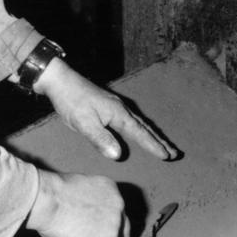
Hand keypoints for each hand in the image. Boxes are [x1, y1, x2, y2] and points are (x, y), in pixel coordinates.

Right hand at [26, 169, 129, 236]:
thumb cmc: (51, 194)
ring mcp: (115, 226)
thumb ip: (87, 205)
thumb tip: (82, 219)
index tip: (85, 230)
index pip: (114, 212)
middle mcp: (118, 205)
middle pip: (120, 230)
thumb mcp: (76, 192)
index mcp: (111, 190)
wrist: (47, 199)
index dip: (101, 224)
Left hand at [33, 58, 179, 161]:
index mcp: (118, 113)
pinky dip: (142, 130)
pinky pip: (132, 121)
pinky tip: (140, 133)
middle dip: (160, 141)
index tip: (167, 156)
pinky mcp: (110, 106)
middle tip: (175, 153)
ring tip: (164, 146)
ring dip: (153, 135)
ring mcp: (116, 107)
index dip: (153, 145)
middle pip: (146, 128)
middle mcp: (122, 109)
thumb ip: (100, 139)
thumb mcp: (83, 123)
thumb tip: (118, 155)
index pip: (140, 133)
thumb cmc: (71, 101)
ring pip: (140, 124)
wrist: (61, 81)